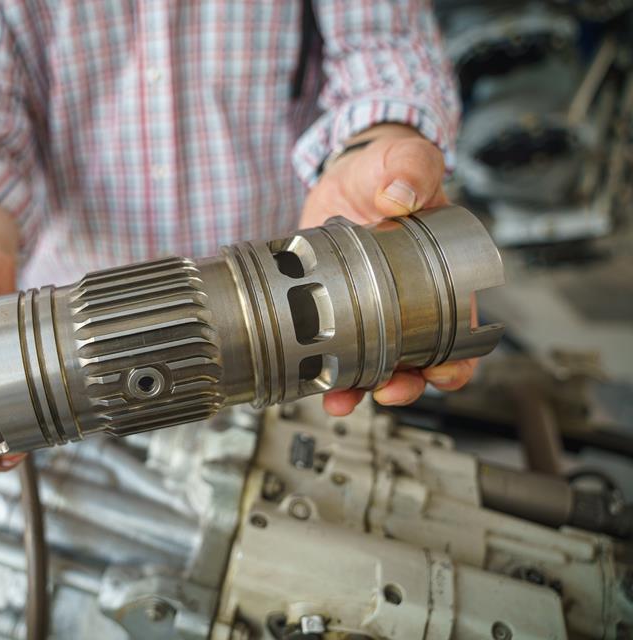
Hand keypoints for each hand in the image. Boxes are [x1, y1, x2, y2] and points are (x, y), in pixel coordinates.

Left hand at [298, 124, 475, 416]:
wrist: (346, 175)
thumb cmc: (387, 170)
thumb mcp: (401, 160)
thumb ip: (409, 167)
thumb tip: (401, 191)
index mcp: (442, 275)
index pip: (462, 330)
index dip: (457, 360)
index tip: (442, 370)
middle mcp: (410, 302)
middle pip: (420, 361)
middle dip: (408, 384)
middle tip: (390, 390)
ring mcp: (372, 311)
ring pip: (376, 366)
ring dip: (362, 388)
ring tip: (343, 396)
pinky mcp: (335, 311)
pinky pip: (336, 351)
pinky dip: (327, 371)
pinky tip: (315, 381)